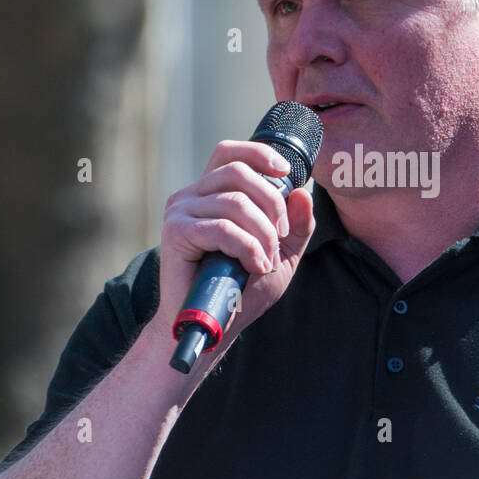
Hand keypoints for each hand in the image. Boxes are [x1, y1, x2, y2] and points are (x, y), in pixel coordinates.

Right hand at [155, 139, 315, 339]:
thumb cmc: (242, 290)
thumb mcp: (281, 254)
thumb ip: (296, 225)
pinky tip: (254, 267)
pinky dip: (247, 247)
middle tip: (281, 238)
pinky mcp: (176, 232)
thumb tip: (303, 192)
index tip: (286, 172)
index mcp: (211, 193)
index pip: (230, 153)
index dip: (259, 154)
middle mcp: (191, 195)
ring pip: (235, 202)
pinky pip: (222, 228)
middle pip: (239, 173)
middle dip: (272, 204)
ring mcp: (180, 211)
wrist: (212, 324)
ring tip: (266, 261)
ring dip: (262, 234)